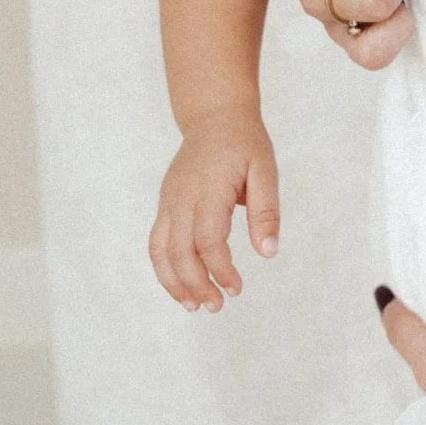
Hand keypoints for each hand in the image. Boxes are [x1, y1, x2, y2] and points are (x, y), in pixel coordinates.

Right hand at [149, 109, 278, 310]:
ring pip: (161, 250)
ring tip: (194, 306)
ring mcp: (169, 201)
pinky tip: (181, 285)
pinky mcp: (165, 204)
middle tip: (217, 307)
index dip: (220, 270)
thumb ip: (266, 211)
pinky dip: (164, 267)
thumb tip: (268, 253)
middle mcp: (182, 198)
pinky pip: (156, 241)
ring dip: (174, 282)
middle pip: (180, 252)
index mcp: (209, 190)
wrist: (214, 117)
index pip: (208, 241)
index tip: (236, 289)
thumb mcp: (265, 170)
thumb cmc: (244, 144)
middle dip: (196, 285)